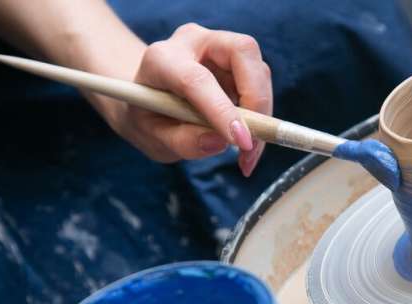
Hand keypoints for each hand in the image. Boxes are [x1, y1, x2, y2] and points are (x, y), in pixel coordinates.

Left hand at [104, 23, 272, 175]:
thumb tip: (221, 142)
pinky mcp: (238, 63)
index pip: (197, 79)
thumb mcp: (152, 138)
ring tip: (249, 151)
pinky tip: (248, 139)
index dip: (222, 110)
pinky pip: (261, 84)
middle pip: (241, 52)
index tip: (242, 142)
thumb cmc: (148, 117)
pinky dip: (263, 115)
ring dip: (263, 113)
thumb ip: (182, 142)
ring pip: (258, 69)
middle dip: (257, 99)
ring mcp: (219, 47)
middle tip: (253, 142)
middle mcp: (194, 42)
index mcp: (162, 59)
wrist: (148, 101)